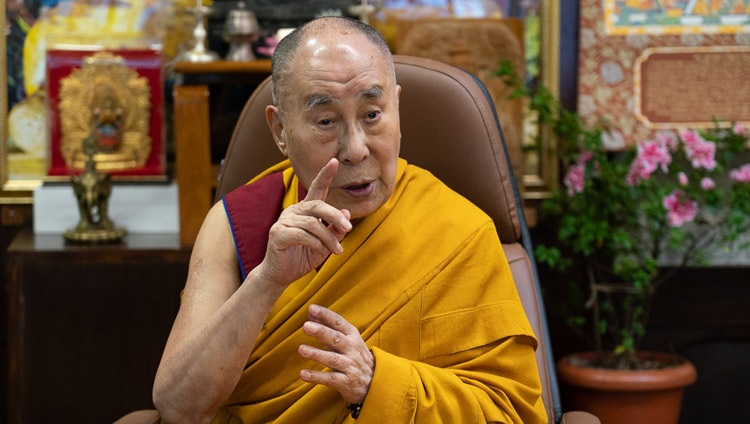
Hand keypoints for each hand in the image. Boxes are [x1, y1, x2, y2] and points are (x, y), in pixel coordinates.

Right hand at [257, 159, 351, 286]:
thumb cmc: (303, 257)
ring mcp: (284, 221)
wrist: (281, 275)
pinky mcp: (278, 234)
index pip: (317, 189)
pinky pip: (302, 235)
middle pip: (317, 205)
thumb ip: (335, 230)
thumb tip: (347, 213)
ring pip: (313, 223)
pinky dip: (316, 243)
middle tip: (348, 227)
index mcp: (305, 211)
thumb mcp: (325, 244)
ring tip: (338, 250)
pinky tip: (321, 251)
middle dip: (335, 216)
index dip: (325, 175)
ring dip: (329, 237)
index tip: (335, 161)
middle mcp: (293, 212)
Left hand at [298, 304, 373, 403]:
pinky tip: (303, 374)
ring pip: (332, 359)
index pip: (338, 322)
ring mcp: (350, 366)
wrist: (374, 380)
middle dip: (321, 332)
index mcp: (352, 335)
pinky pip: (330, 379)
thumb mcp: (346, 338)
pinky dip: (316, 377)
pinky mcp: (345, 382)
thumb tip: (310, 312)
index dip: (325, 315)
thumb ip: (328, 326)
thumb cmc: (355, 355)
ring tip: (301, 349)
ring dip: (317, 354)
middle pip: (336, 339)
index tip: (311, 308)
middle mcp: (352, 349)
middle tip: (306, 326)